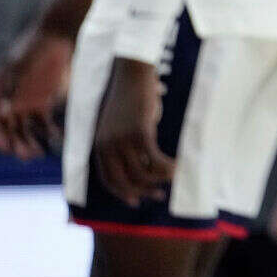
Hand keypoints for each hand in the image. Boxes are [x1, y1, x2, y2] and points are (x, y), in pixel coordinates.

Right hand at [0, 29, 73, 157]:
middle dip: (17, 143)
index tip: (7, 149)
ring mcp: (29, 100)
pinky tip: (56, 138)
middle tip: (27, 155)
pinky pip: (45, 121)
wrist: (60, 33)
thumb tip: (3, 113)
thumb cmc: (37, 46)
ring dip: (31, 142)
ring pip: (27, 128)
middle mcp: (12, 98)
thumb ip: (13, 88)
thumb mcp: (21, 65)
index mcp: (0, 89)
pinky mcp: (46, 100)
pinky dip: (50, 132)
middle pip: (11, 127)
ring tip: (39, 153)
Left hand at [92, 57, 174, 205]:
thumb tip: (140, 163)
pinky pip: (154, 159)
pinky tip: (176, 166)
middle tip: (159, 195)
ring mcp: (123, 139)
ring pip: (142, 172)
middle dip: (142, 192)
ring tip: (172, 176)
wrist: (132, 74)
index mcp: (100, 145)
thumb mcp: (119, 124)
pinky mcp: (140, 132)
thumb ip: (122, 143)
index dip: (122, 193)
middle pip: (125, 180)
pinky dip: (166, 167)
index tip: (135, 202)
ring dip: (159, 179)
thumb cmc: (130, 98)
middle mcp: (108, 145)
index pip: (109, 179)